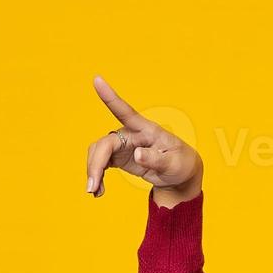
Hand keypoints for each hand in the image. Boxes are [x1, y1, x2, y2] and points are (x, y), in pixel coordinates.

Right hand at [86, 75, 202, 206]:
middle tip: (92, 189)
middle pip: (104, 144)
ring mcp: (123, 145)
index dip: (111, 97)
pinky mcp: (118, 156)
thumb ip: (156, 159)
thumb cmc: (181, 163)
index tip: (97, 80)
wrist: (179, 173)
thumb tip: (137, 153)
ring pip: (98, 153)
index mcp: (147, 130)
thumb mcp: (174, 164)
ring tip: (96, 193)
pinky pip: (100, 163)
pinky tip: (98, 191)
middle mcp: (131, 134)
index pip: (126, 112)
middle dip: (95, 164)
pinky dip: (96, 176)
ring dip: (93, 172)